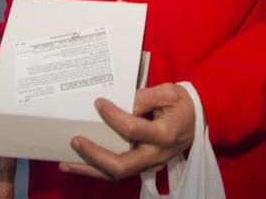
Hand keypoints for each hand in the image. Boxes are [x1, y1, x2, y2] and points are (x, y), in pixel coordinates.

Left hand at [59, 82, 194, 180]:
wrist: (199, 120)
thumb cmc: (183, 103)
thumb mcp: (168, 92)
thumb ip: (144, 97)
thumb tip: (119, 102)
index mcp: (165, 133)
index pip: (133, 129)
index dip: (113, 116)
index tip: (98, 103)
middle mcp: (157, 154)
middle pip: (122, 164)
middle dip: (95, 155)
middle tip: (76, 141)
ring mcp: (150, 164)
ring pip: (117, 173)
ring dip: (90, 169)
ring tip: (66, 162)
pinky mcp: (144, 166)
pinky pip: (119, 171)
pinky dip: (97, 169)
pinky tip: (79, 164)